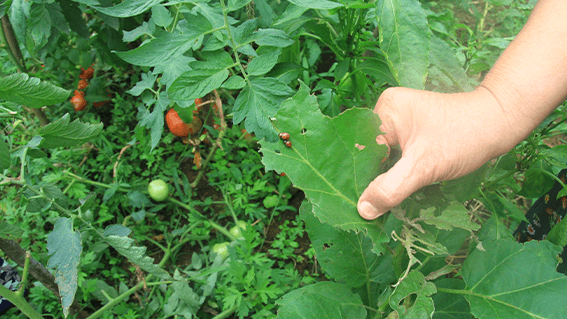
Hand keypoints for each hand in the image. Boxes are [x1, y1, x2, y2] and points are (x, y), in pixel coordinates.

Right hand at [357, 86, 512, 219]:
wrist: (500, 124)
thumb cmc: (464, 138)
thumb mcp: (423, 167)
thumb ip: (391, 189)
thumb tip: (362, 211)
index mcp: (385, 110)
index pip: (360, 148)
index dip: (359, 175)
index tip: (359, 203)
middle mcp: (388, 111)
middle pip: (369, 153)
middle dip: (372, 178)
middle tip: (372, 207)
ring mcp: (401, 121)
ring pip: (383, 157)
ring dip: (385, 178)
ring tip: (384, 202)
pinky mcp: (413, 131)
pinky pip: (396, 155)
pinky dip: (397, 173)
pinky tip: (399, 189)